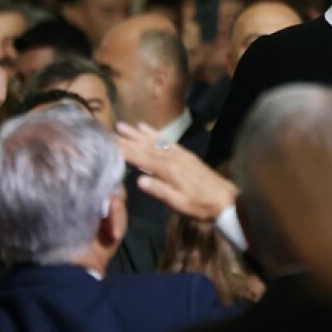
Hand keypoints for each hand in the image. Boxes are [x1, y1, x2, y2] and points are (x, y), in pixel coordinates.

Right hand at [116, 121, 237, 220]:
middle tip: (106, 131)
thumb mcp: (179, 204)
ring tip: (121, 125)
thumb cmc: (201, 206)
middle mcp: (172, 158)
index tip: (106, 142)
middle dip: (125, 139)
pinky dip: (154, 133)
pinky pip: (166, 140)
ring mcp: (179, 154)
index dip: (122, 150)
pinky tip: (145, 128)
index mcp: (168, 170)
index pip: (140, 158)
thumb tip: (138, 180)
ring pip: (154, 141)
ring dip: (137, 133)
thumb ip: (160, 191)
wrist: (225, 199)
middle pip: (144, 146)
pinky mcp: (185, 154)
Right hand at [249, 139, 331, 323]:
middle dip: (297, 154)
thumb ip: (293, 253)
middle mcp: (331, 224)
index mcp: (309, 243)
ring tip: (312, 129)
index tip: (260, 159)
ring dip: (323, 150)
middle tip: (286, 132)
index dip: (271, 178)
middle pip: (310, 180)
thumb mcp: (310, 279)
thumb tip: (274, 235)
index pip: (284, 201)